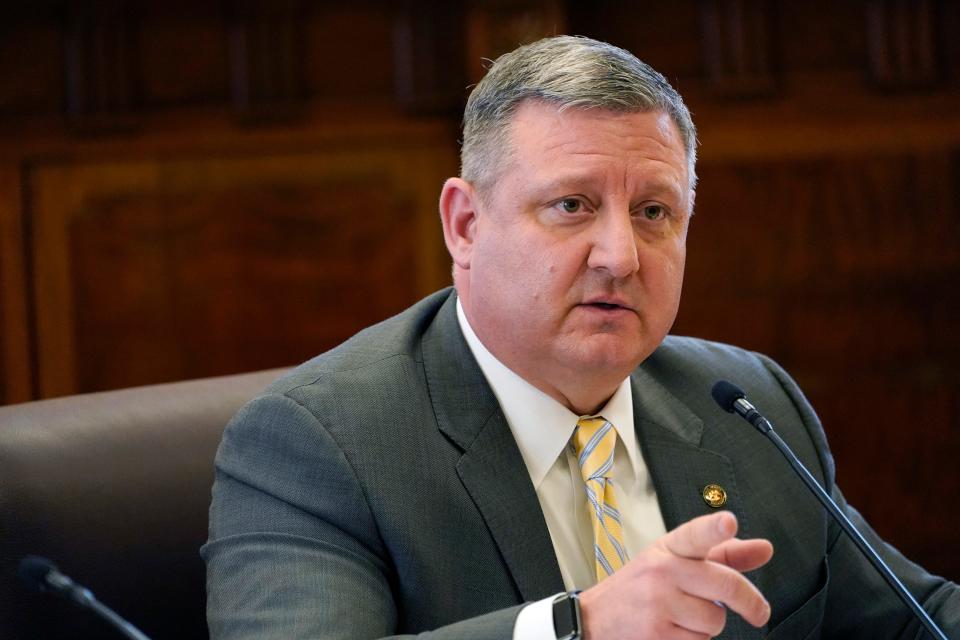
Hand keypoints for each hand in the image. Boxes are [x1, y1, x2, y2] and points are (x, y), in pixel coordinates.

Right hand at [579, 511, 772, 639]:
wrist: (593, 618)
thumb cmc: (641, 587)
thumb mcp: (675, 561)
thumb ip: (723, 555)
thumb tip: (764, 549)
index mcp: (669, 548)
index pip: (694, 534)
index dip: (713, 528)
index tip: (728, 522)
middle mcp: (662, 570)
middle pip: (726, 585)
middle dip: (750, 603)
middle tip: (759, 612)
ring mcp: (657, 602)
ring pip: (715, 621)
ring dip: (708, 626)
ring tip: (682, 617)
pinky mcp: (656, 633)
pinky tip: (671, 631)